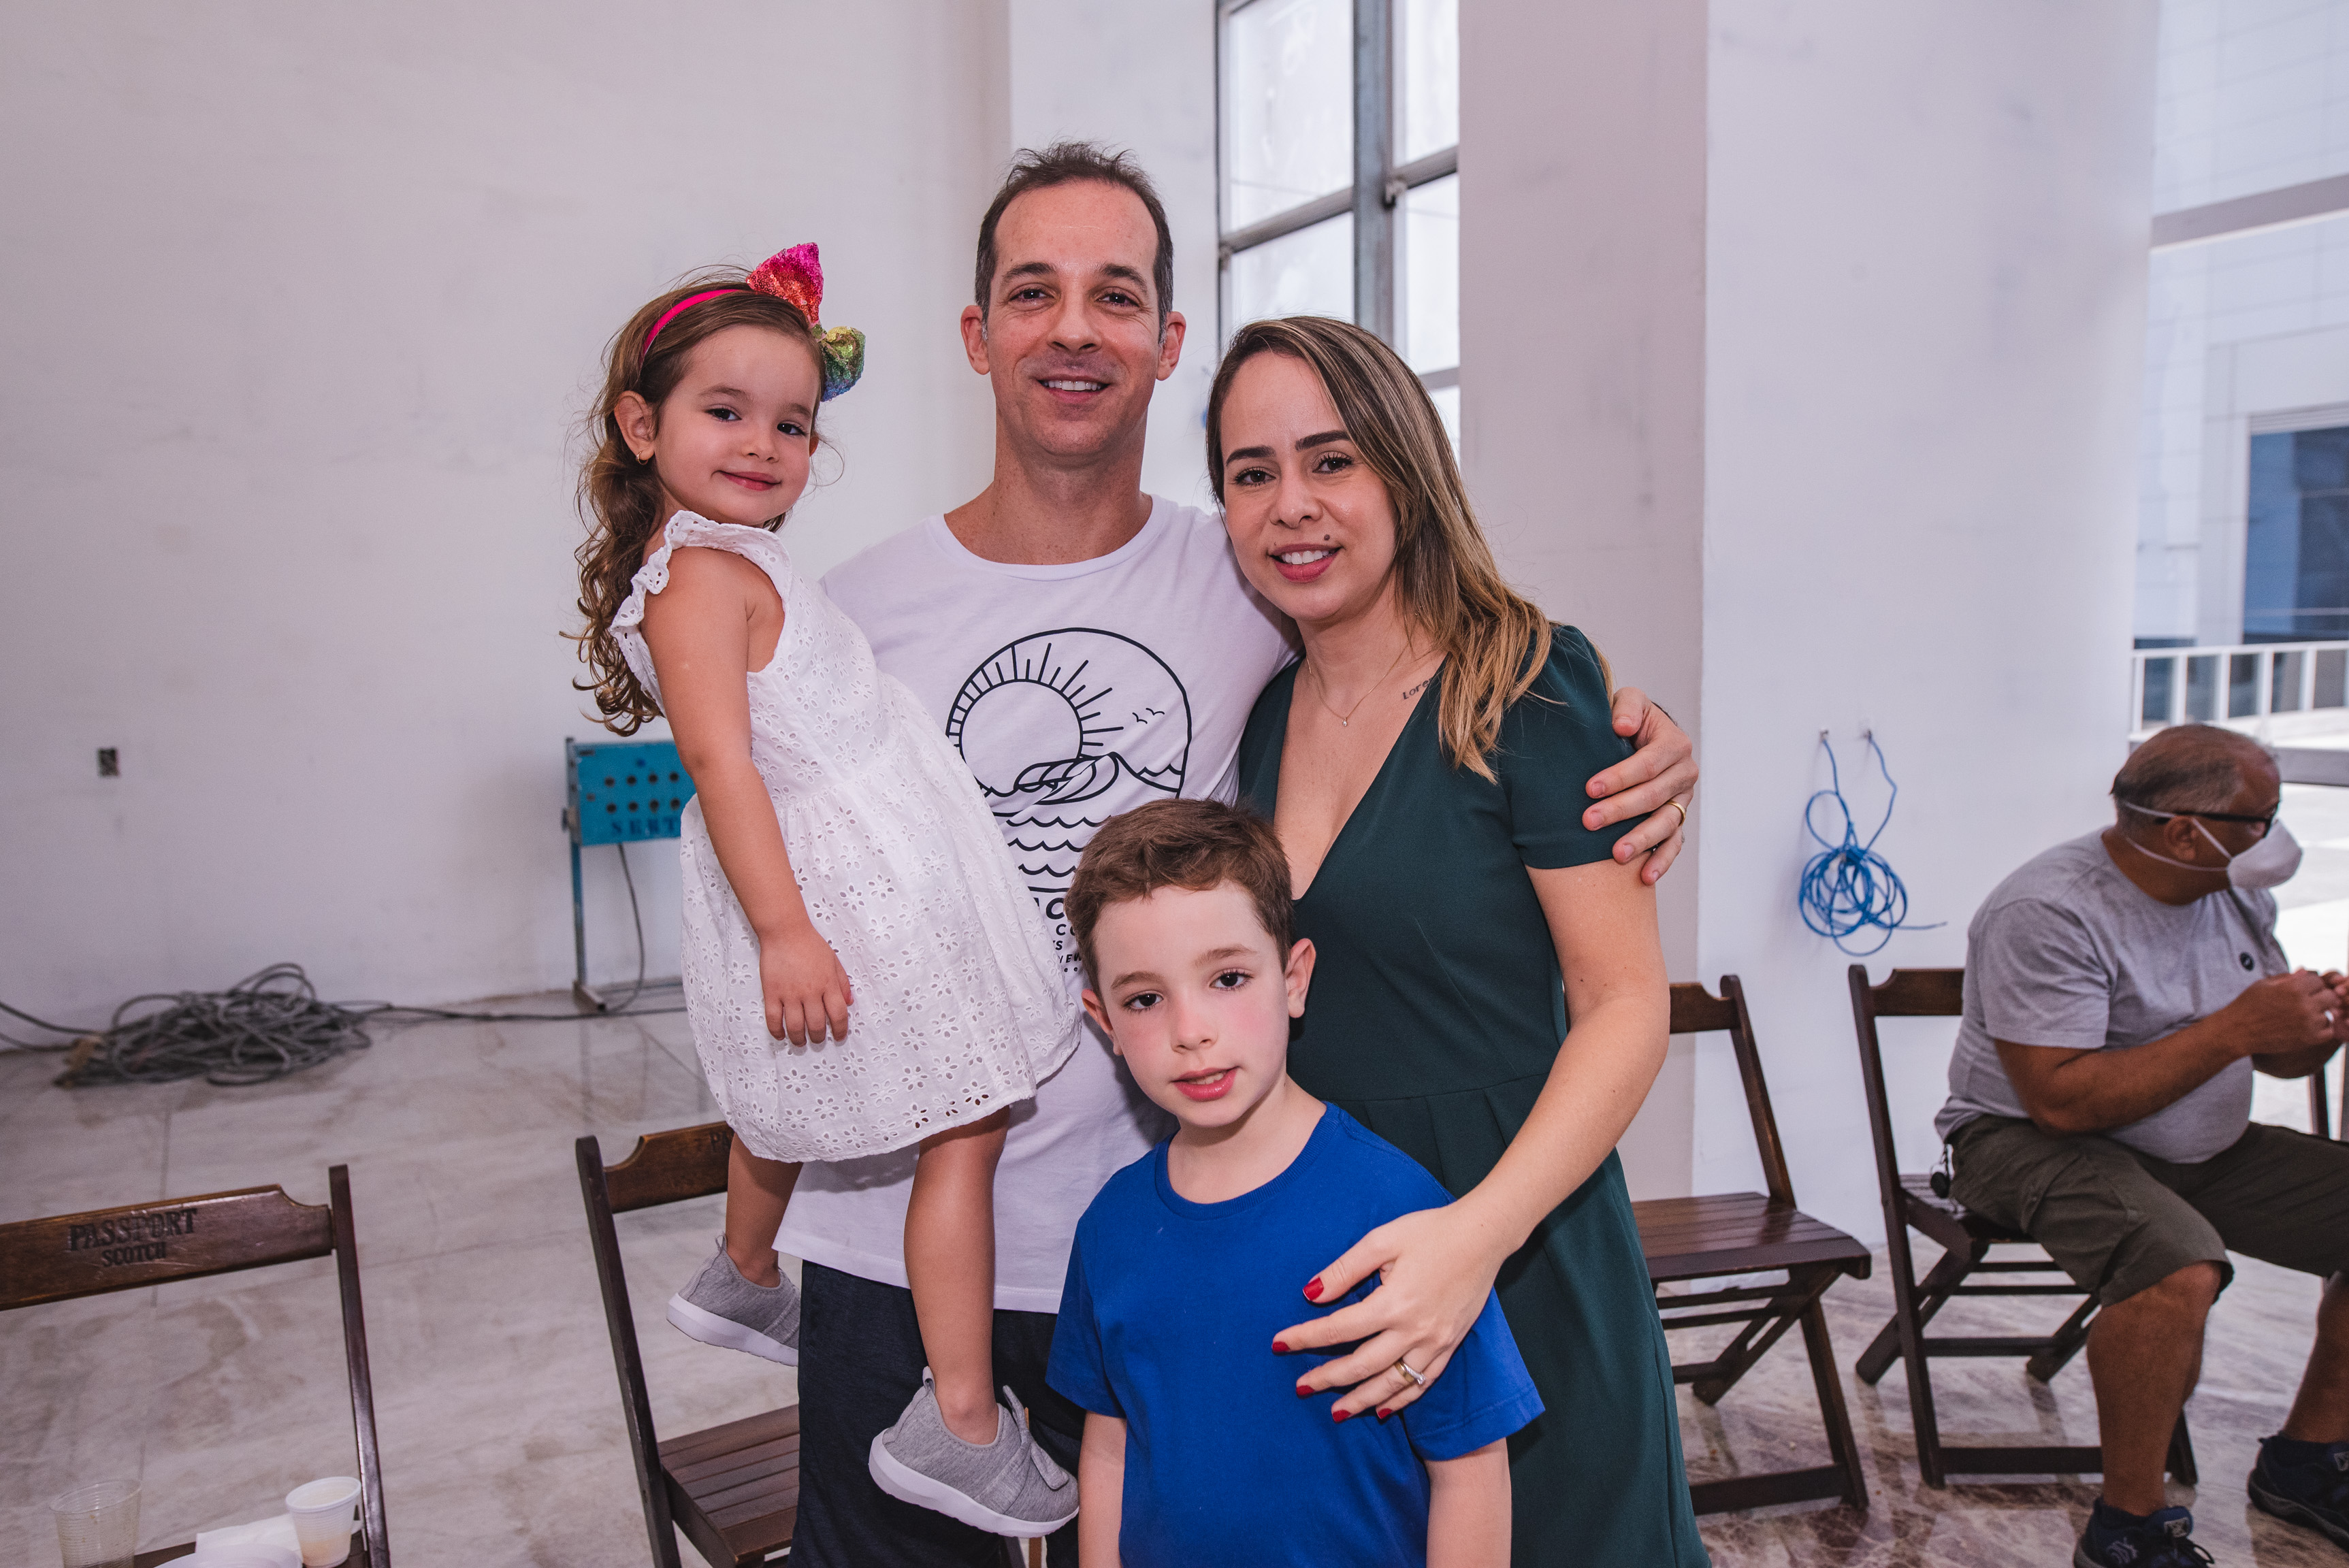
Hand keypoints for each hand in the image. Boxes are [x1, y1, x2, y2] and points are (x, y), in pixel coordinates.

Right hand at [758, 923, 852, 1044]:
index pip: (838, 1014)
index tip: (839, 1037)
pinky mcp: (772, 993)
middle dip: (818, 1037)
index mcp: (828, 984)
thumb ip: (842, 982)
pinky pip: (773, 1019)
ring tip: (800, 1042)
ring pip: (795, 1026)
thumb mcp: (834, 961)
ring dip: (799, 1039)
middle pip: (817, 1024)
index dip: (840, 1030)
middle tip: (817, 1040)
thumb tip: (849, 1002)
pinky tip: (780, 1035)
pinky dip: (776, 1031)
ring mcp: (790, 993)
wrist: (785, 931)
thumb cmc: (810, 944)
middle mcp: (811, 992)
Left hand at [1272, 1202, 1515, 1421]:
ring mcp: (1435, 1342)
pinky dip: (1402, 1399)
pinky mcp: (1450, 1345)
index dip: (1306, 1338)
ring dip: (1362, 1400)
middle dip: (1328, 1378)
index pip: (1338, 1329)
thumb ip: (1344, 1270)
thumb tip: (1311, 1294)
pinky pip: (1423, 1382)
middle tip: (1300, 1387)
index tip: (1279, 1343)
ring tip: (1337, 1412)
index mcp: (1393, 1303)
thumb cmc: (1430, 1232)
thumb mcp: (1382, 1240)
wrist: (1483, 1236)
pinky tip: (1384, 1409)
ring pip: (1392, 1383)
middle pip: (1362, 1365)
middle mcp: (1414, 1330)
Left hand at [1584, 686, 1694, 885]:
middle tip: (1588, 821)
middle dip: (1620, 810)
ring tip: (1616, 855)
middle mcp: (1684, 774)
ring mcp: (1682, 801)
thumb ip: (1627, 707)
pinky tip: (1645, 877)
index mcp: (1674, 744)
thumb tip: (1623, 726)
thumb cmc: (1626, 718)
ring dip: (1641, 840)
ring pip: (1666, 824)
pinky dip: (1661, 861)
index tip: (1589, 788)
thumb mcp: (1628, 702)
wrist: (1636, 737)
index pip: (1647, 765)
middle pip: (1653, 797)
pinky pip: (1673, 844)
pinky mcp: (1677, 822)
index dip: (1619, 777)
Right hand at [2223, 969, 2344, 1054]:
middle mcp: (2304, 1004)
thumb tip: (2305, 972)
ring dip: (2319, 1014)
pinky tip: (2307, 1026)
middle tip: (2306, 1002)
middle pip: (2330, 996)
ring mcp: (2308, 1023)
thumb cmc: (2248, 1005)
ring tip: (2302, 1016)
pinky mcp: (2308, 1038)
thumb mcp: (2264, 984)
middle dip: (2319, 997)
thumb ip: (2288, 978)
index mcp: (2294, 987)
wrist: (2237, 1031)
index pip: (2318, 981)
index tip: (2301, 991)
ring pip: (2329, 1014)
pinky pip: (2328, 1031)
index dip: (2310, 985)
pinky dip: (2321, 1029)